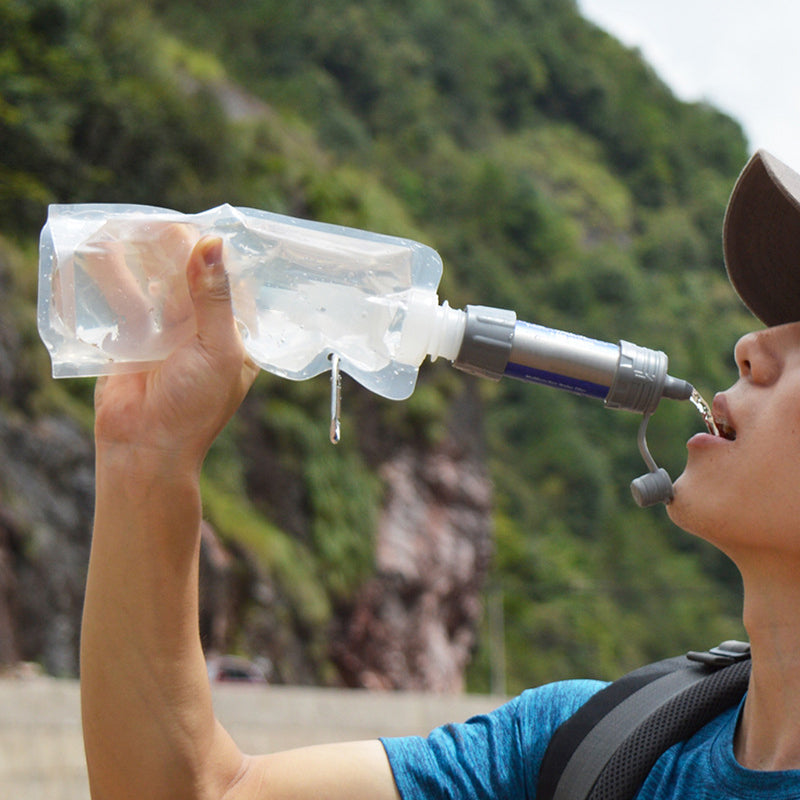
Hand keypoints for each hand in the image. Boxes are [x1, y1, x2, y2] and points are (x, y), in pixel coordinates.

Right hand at [93, 236, 258, 473]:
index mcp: (236, 336)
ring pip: (160, 285)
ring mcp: (169, 332)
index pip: (234, 286)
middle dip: (181, 252)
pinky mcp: (134, 337)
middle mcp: (204, 330)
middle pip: (194, 279)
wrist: (144, 446)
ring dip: (149, 259)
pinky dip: (119, 277)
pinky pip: (128, 300)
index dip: (222, 258)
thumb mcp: (217, 349)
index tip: (208, 229)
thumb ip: (213, 298)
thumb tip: (212, 244)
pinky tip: (111, 250)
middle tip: (167, 227)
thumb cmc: (195, 407)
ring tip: (138, 229)